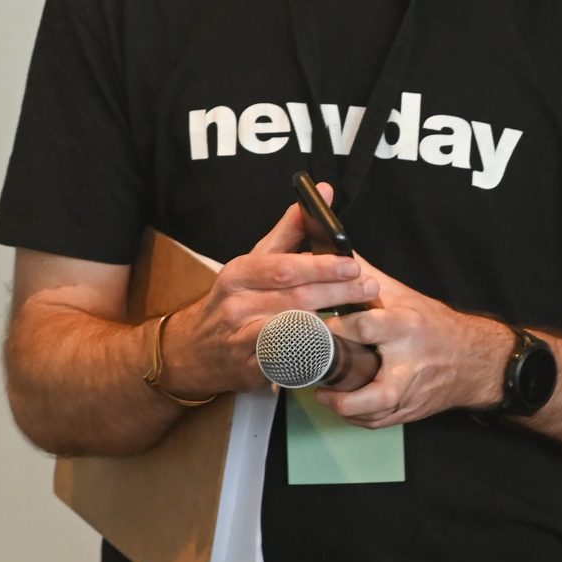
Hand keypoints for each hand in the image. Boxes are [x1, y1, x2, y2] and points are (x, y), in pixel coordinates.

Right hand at [161, 185, 379, 395]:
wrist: (192, 350)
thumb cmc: (235, 298)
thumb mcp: (255, 260)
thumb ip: (291, 228)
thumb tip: (323, 191)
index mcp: (240, 273)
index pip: (284, 268)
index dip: (320, 267)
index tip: (352, 264)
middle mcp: (237, 305)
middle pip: (295, 299)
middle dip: (337, 293)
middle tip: (369, 287)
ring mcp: (242, 340)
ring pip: (293, 331)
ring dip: (331, 324)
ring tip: (362, 316)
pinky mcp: (250, 370)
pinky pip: (288, 361)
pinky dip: (312, 353)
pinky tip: (337, 347)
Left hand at [313, 258, 512, 427]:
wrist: (474, 359)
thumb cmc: (434, 325)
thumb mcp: (404, 295)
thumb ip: (368, 276)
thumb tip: (335, 251)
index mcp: (407, 328)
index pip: (366, 328)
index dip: (333, 328)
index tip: (311, 326)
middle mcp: (410, 365)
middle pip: (375, 389)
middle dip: (339, 387)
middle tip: (314, 373)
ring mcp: (411, 392)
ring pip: (373, 412)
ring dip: (341, 407)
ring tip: (321, 392)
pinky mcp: (409, 410)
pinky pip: (375, 422)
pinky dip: (353, 417)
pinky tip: (339, 404)